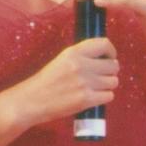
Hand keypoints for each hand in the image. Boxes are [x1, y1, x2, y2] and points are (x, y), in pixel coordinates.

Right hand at [4, 37, 119, 129]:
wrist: (32, 101)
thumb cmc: (45, 82)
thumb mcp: (61, 61)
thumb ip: (81, 57)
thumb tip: (104, 58)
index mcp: (73, 53)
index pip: (104, 44)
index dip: (111, 51)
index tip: (109, 58)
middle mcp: (80, 65)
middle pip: (113, 65)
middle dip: (109, 72)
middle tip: (100, 77)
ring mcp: (84, 83)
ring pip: (113, 81)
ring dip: (107, 86)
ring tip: (94, 88)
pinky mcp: (86, 99)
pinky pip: (109, 96)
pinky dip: (103, 98)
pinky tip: (93, 98)